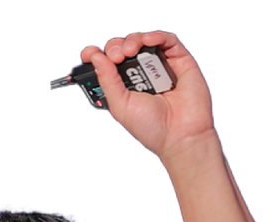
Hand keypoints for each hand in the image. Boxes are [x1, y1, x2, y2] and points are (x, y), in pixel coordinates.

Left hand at [80, 30, 215, 163]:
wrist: (180, 136)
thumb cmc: (153, 129)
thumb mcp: (120, 106)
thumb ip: (108, 81)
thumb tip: (96, 58)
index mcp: (126, 88)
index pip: (109, 65)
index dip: (98, 56)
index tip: (89, 53)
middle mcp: (142, 77)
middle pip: (124, 49)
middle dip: (116, 47)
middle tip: (116, 56)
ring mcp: (159, 68)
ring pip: (143, 41)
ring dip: (134, 40)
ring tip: (131, 50)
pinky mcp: (179, 62)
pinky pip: (168, 40)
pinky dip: (156, 36)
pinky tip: (148, 42)